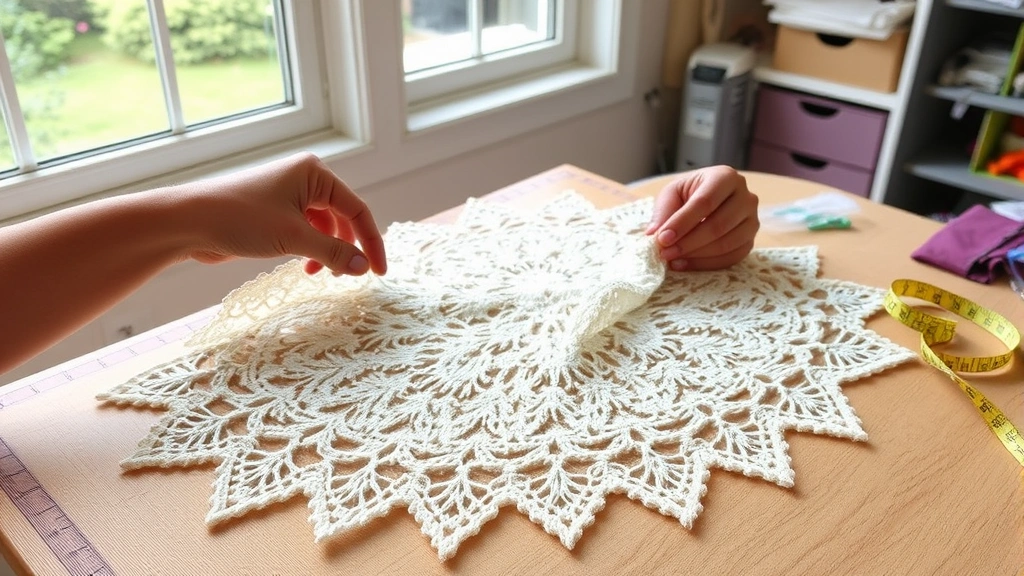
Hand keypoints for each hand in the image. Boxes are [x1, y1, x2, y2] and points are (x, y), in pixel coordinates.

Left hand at [179, 152, 386, 275]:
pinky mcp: (274, 211)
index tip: (379, 272)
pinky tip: (303, 266)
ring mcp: (288, 194)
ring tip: (318, 274)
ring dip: (326, 252)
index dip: (371, 242)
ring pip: (324, 227)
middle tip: (347, 277)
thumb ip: (334, 254)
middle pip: (343, 218)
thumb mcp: (294, 238)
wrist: (188, 221)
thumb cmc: (240, 219)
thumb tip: (364, 268)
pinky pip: (305, 231)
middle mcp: (304, 178)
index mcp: (315, 173)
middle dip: (347, 248)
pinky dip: (310, 250)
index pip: (357, 210)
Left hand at [645, 166, 758, 270]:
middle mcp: (745, 197)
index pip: (705, 202)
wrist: (709, 201)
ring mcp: (752, 220)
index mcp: (725, 177)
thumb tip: (654, 234)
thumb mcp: (672, 193)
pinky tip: (685, 264)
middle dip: (688, 243)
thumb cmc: (689, 194)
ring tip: (672, 259)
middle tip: (664, 253)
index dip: (682, 222)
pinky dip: (706, 264)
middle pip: (718, 225)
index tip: (662, 238)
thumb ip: (663, 212)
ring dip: (696, 256)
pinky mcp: (751, 241)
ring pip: (726, 244)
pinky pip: (731, 258)